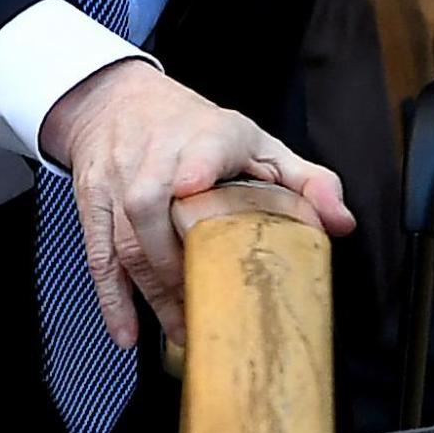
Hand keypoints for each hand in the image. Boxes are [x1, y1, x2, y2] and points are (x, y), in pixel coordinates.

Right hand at [38, 60, 354, 349]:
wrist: (117, 101)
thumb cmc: (196, 129)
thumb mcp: (255, 142)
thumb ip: (305, 179)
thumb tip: (342, 223)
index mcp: (207, 136)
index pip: (202, 145)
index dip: (197, 165)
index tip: (192, 185)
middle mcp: (156, 154)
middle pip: (154, 207)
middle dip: (177, 264)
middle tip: (207, 308)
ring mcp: (119, 179)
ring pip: (128, 239)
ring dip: (153, 292)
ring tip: (183, 330)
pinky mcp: (92, 200)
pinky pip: (98, 253)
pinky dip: (111, 296)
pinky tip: (128, 331)